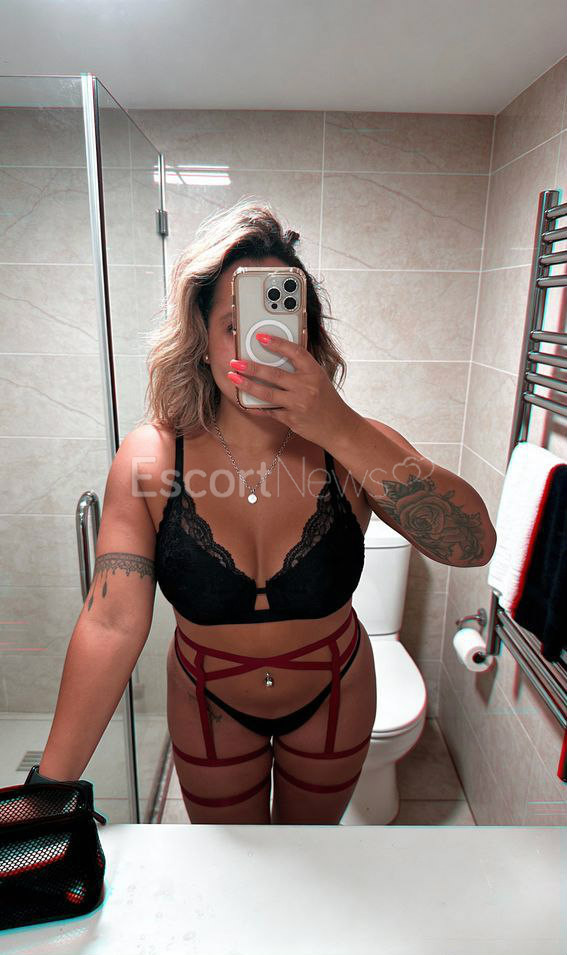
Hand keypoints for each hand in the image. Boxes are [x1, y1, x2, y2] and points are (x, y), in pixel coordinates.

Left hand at [227, 332, 353, 445]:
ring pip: (267, 393)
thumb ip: (301, 367)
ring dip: (247, 385)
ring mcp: (298, 404)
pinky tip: (243, 399)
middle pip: (274, 374)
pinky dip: (255, 405)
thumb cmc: (326, 399)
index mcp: (314, 372)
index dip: (277, 343)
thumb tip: (277, 351)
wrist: (338, 427)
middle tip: (235, 361)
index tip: (260, 337)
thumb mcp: (319, 378)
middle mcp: (307, 387)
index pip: (294, 352)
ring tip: (233, 377)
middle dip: (251, 367)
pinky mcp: (291, 419)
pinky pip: (269, 410)